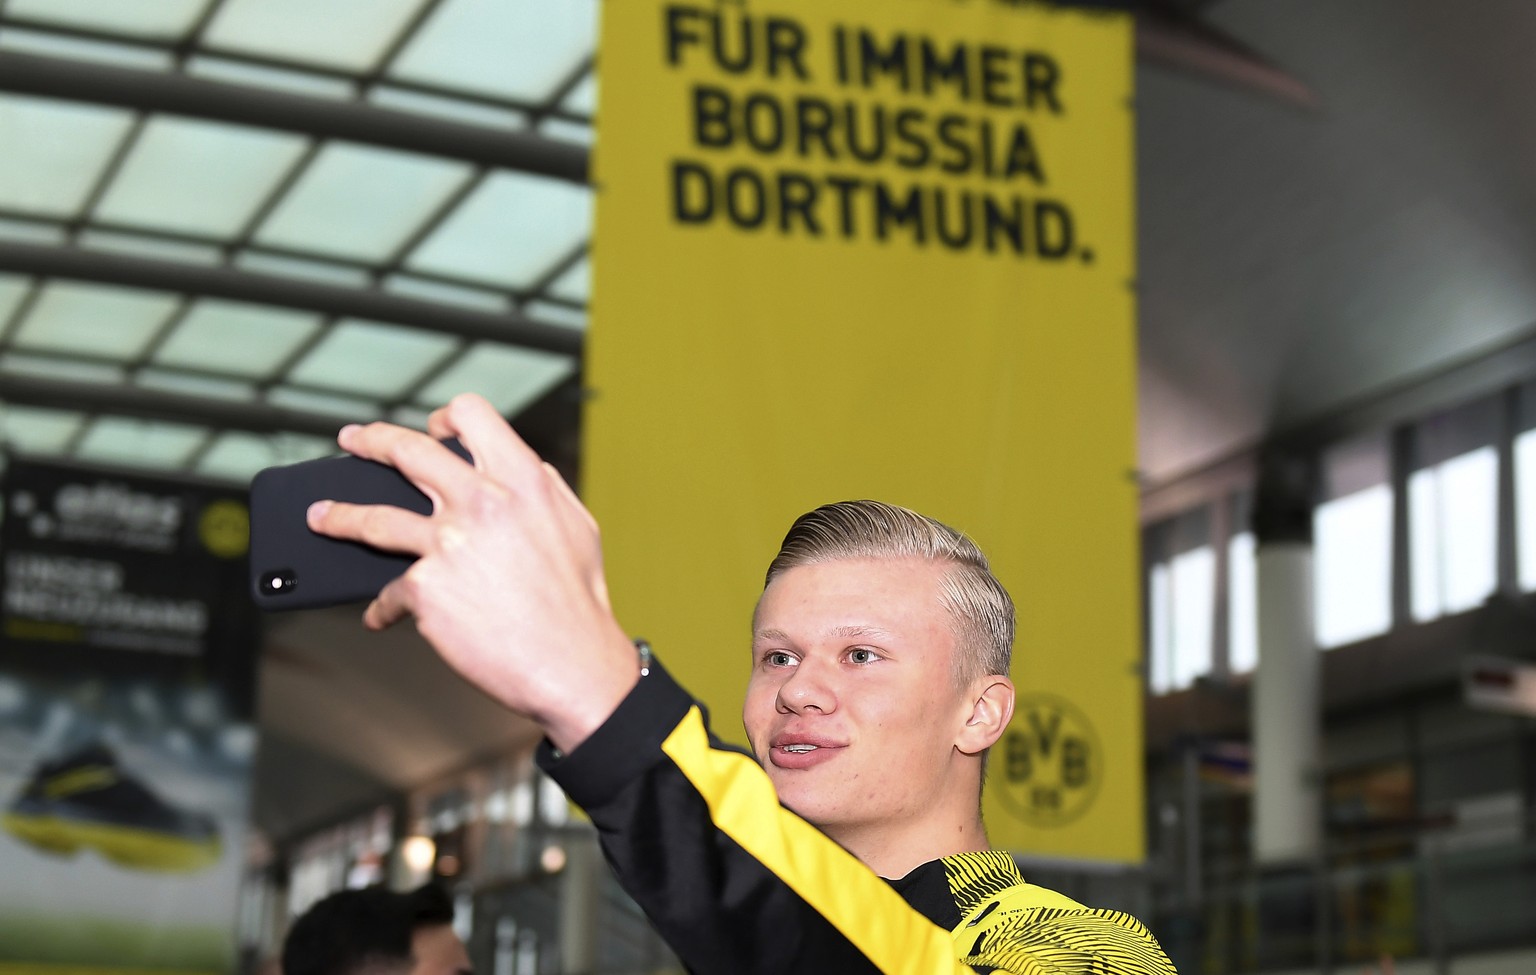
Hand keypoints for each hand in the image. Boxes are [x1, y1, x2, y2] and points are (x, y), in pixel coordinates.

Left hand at [305, 393, 638, 752]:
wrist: (572, 664)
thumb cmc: (577, 602)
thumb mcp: (576, 526)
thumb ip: (544, 490)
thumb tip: (522, 470)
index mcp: (522, 479)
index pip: (472, 415)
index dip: (444, 418)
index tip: (429, 430)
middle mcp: (481, 502)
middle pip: (406, 451)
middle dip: (370, 440)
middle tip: (350, 440)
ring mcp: (449, 543)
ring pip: (372, 517)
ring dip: (338, 515)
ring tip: (319, 516)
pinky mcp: (426, 589)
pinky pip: (389, 592)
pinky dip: (383, 607)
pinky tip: (380, 616)